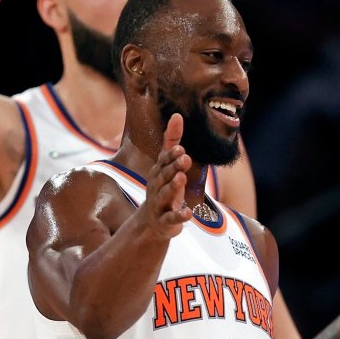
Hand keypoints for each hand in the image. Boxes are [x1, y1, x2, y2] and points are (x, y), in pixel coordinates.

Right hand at [142, 113, 192, 239]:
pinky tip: (188, 213)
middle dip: (173, 167)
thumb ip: (172, 142)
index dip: (171, 156)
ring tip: (182, 178)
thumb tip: (177, 115)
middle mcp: (156, 186)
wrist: (151, 222)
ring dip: (173, 187)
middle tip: (185, 158)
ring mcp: (160, 204)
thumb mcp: (168, 165)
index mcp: (158, 172)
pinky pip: (171, 218)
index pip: (164, 161)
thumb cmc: (163, 188)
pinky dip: (179, 216)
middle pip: (164, 176)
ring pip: (165, 194)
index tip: (180, 148)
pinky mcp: (166, 221)